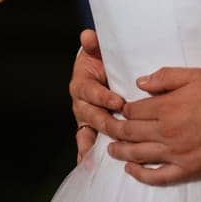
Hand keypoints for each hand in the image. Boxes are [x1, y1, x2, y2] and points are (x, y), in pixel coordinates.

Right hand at [69, 29, 122, 163]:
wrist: (98, 70)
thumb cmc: (101, 61)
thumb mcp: (98, 51)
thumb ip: (94, 44)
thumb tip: (87, 35)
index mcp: (82, 83)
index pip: (91, 91)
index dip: (103, 97)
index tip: (118, 102)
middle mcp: (80, 102)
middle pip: (91, 114)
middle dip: (105, 121)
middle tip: (120, 127)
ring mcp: (84, 118)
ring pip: (87, 131)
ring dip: (96, 142)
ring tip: (106, 153)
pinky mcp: (89, 129)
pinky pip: (85, 143)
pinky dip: (86, 154)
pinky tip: (90, 165)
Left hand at [108, 67, 200, 185]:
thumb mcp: (194, 75)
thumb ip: (165, 77)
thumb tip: (139, 83)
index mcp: (166, 108)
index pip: (134, 110)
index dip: (123, 110)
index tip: (120, 110)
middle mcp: (165, 132)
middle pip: (130, 132)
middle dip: (114, 130)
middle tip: (106, 129)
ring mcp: (174, 153)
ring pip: (138, 154)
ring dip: (120, 151)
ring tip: (111, 149)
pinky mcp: (185, 170)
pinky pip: (157, 176)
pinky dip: (140, 174)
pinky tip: (130, 169)